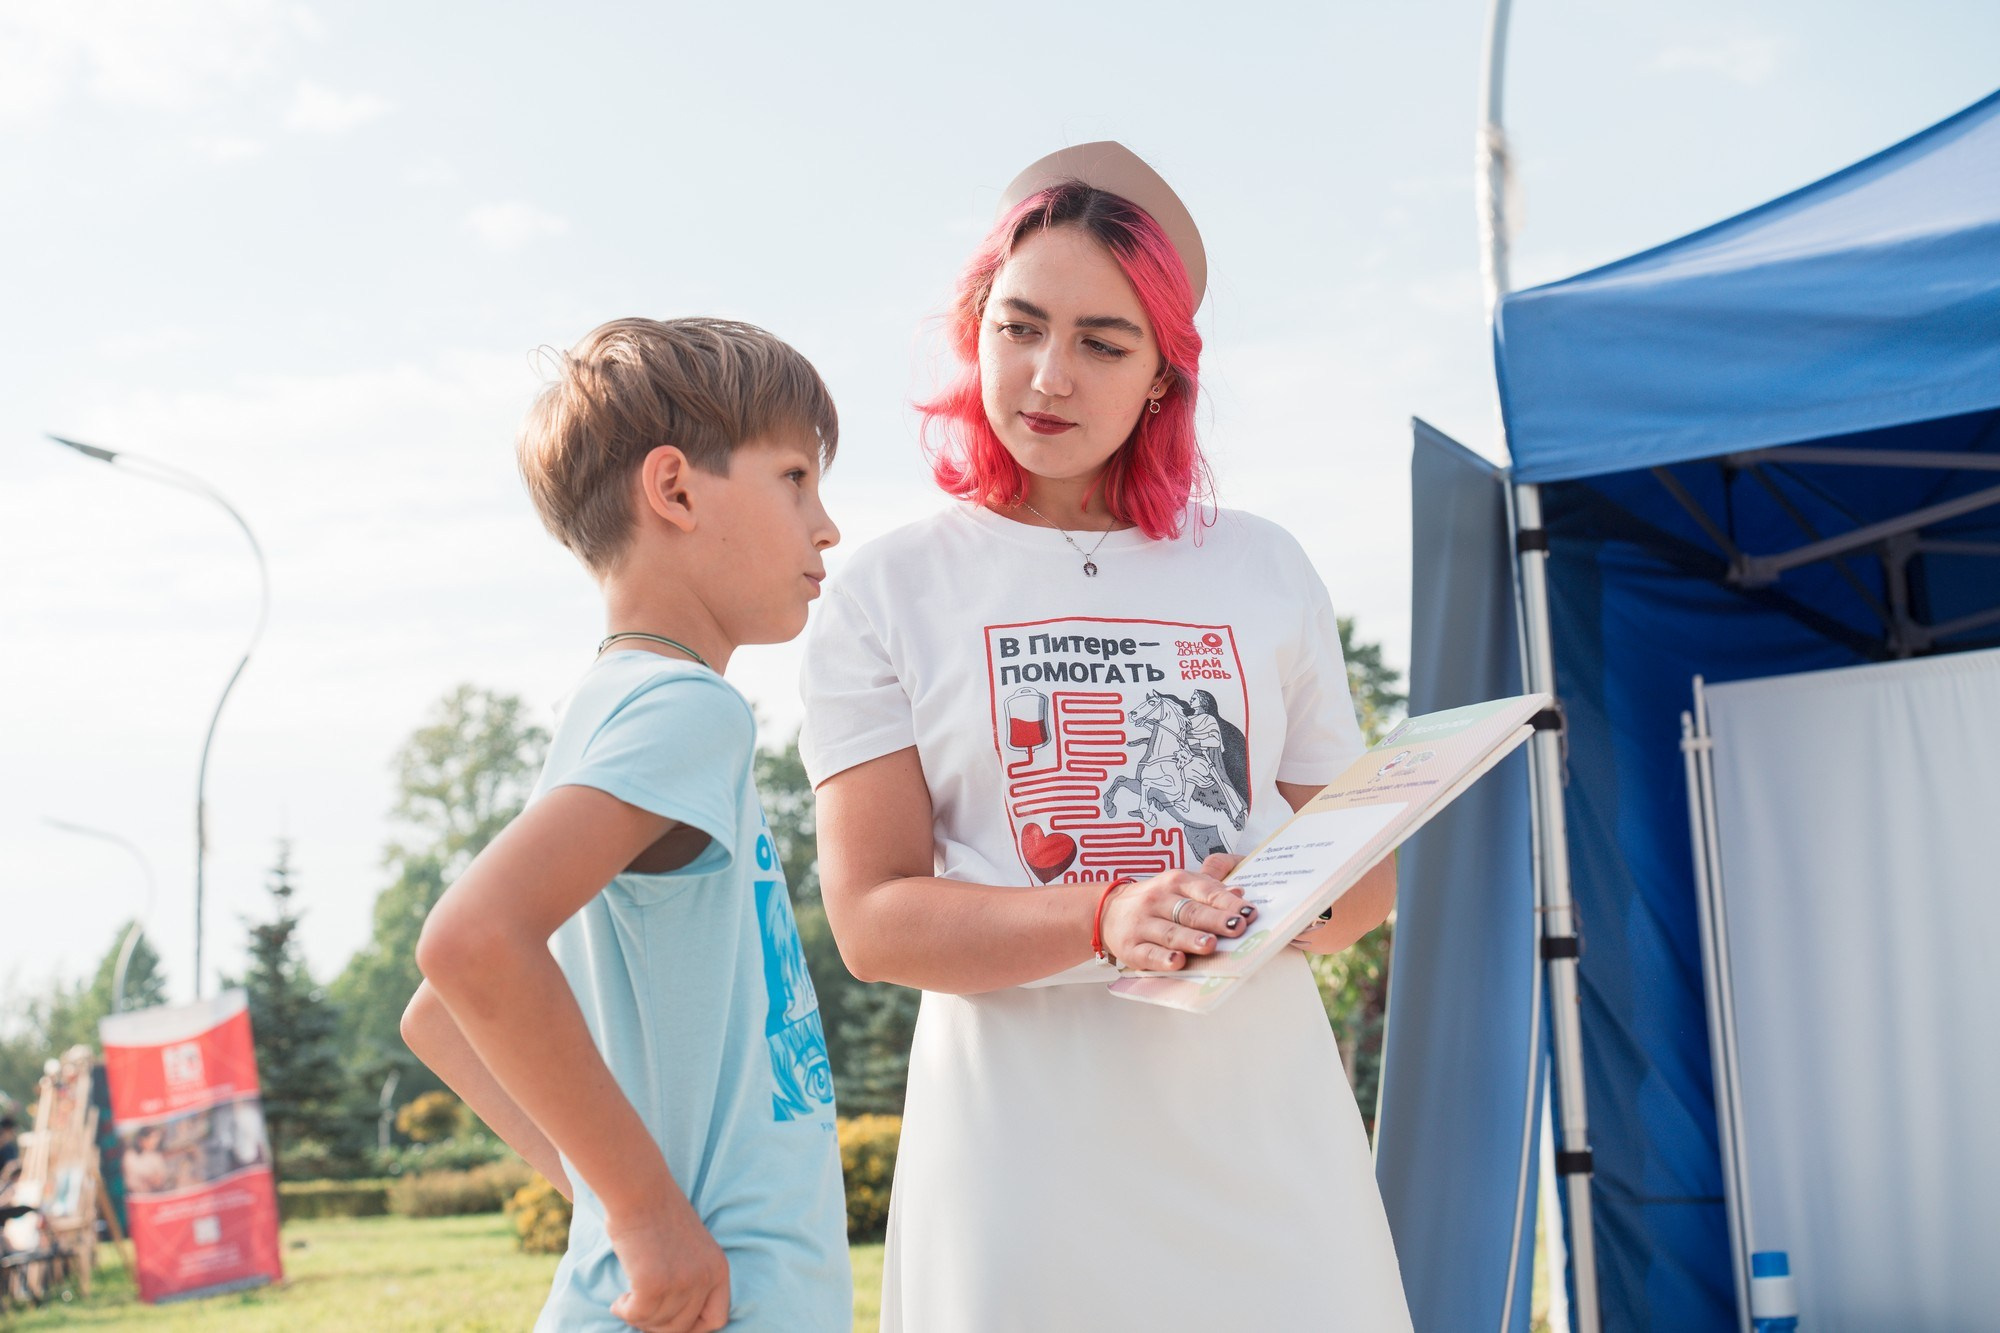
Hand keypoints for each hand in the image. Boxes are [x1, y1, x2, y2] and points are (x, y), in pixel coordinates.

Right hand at [605, 1198, 730, 1331]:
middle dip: (658, 1326)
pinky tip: (620, 1300)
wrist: (641, 1191)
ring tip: (628, 1299)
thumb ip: (693, 1278)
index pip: (716, 1319)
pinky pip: (636, 1315)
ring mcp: (680, 1283)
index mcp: (719, 1269)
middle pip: (682, 1327)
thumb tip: (676, 1315)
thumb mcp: (693, 1247)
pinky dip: (624, 1311)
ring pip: (656, 1324)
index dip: (692, 1327)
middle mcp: (704, 1279)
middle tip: (642, 1311)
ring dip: (638, 1316)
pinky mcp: (653, 1284)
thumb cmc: (659, 1214)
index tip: (671, 1321)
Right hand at [1099, 855, 1255, 970]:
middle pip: (1190, 911)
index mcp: (1176, 882)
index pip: (1205, 890)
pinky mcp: (1131, 947)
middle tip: (1236, 927)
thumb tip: (1239, 893)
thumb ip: (1210, 888)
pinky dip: (1162, 958)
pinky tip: (1177, 961)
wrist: (1108, 911)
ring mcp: (1143, 924)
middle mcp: (1158, 900)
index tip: (1248, 913)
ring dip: (1191, 939)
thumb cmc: (1157, 900)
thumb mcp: (1181, 885)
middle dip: (1214, 920)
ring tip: (1210, 945)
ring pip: (1170, 932)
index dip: (1227, 903)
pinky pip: (1148, 953)